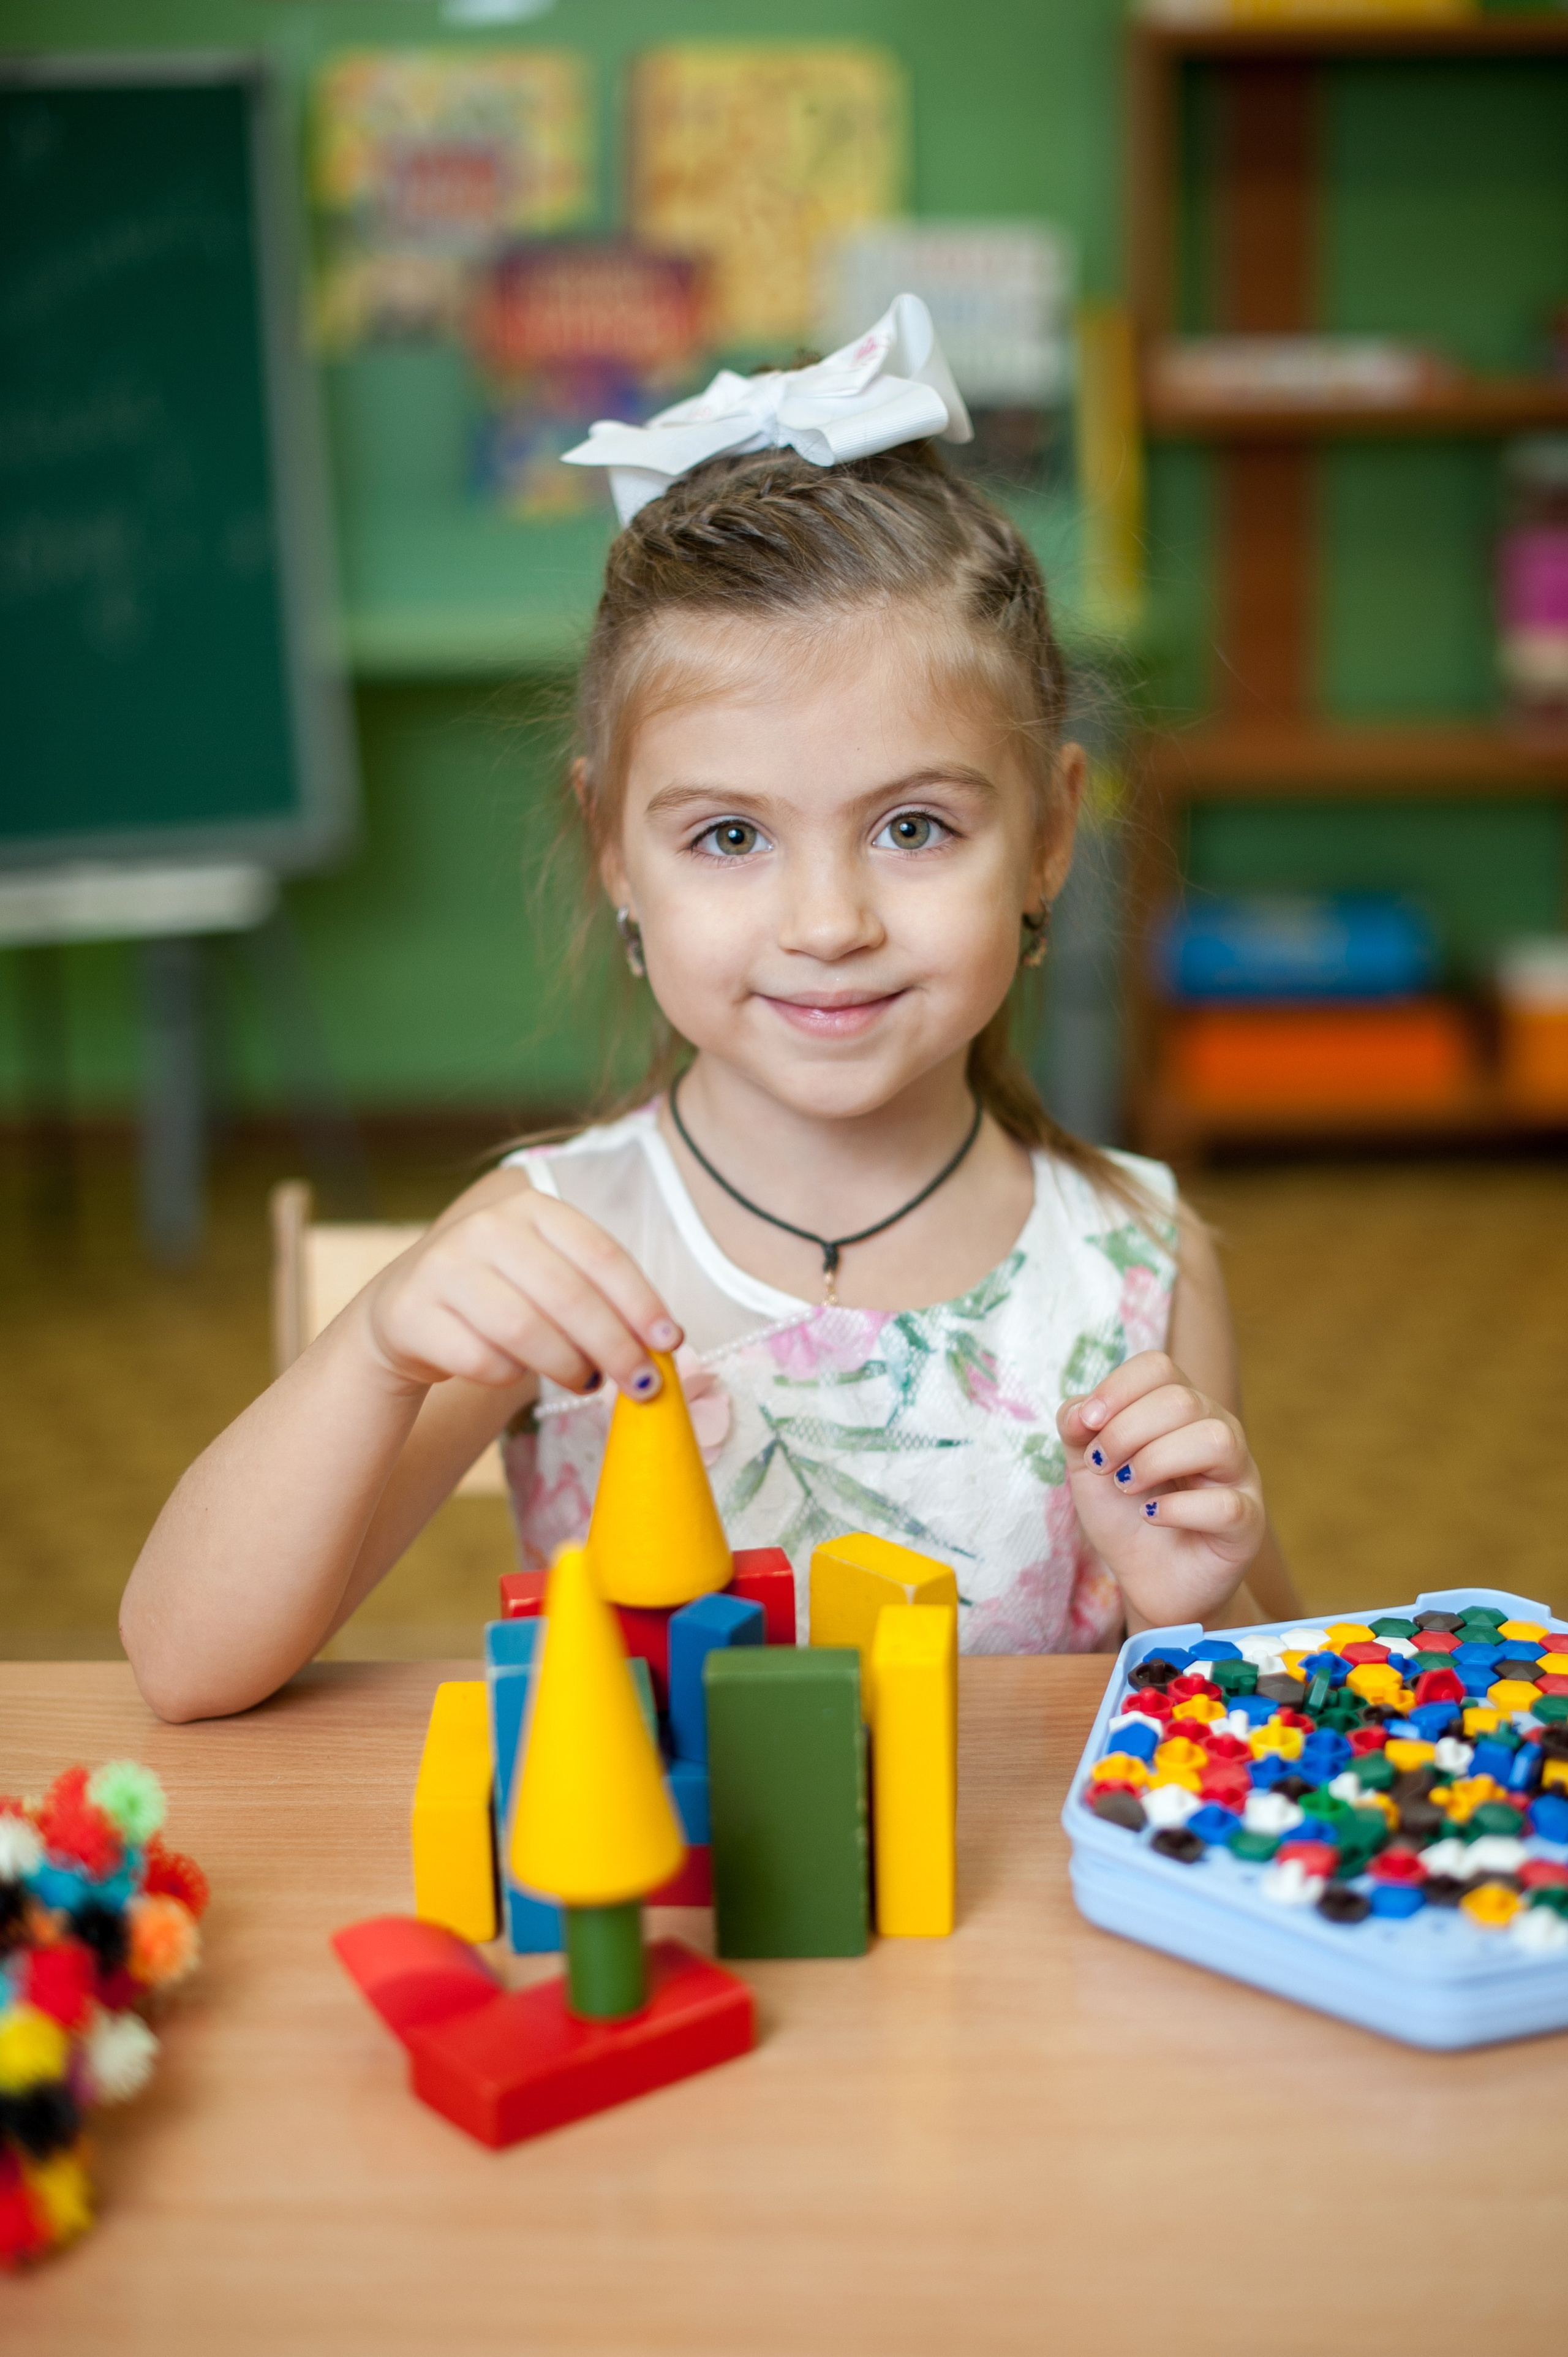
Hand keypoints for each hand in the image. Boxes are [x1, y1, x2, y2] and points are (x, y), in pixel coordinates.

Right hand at [357, 1174, 680, 1399]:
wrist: (406, 1310)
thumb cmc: (500, 1295)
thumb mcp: (547, 1275)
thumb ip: (599, 1296)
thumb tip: (662, 1344)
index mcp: (532, 1207)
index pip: (601, 1254)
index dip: (641, 1302)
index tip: (670, 1343)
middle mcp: (485, 1228)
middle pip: (569, 1296)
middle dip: (615, 1347)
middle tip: (642, 1385)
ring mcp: (443, 1267)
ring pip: (524, 1330)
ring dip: (568, 1367)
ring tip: (586, 1382)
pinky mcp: (413, 1313)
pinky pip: (481, 1359)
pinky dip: (510, 1376)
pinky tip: (517, 1373)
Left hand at [1056, 1350, 1264, 1629]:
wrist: (1147, 1579)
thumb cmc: (1124, 1513)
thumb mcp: (1086, 1464)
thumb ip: (1077, 1426)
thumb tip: (1081, 1410)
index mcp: (1181, 1408)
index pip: (1158, 1367)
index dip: (1116, 1389)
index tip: (1086, 1426)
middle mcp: (1217, 1430)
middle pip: (1181, 1400)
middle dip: (1125, 1432)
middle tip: (1103, 1466)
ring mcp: (1238, 1475)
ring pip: (1213, 1439)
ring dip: (1154, 1462)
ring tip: (1128, 1488)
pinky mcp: (1247, 1523)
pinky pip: (1224, 1504)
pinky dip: (1177, 1508)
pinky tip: (1152, 1516)